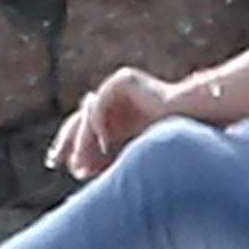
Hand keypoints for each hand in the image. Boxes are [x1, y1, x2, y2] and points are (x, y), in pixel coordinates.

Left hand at [45, 66, 177, 180]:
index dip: (68, 145)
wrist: (193, 117)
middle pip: (79, 119)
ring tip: (80, 161)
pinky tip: (105, 144)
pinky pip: (101, 102)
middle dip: (67, 143)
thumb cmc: (168, 137)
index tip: (56, 163)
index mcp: (113, 114)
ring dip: (83, 140)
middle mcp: (111, 99)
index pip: (83, 128)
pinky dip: (99, 124)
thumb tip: (75, 168)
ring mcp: (115, 87)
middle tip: (56, 161)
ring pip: (88, 114)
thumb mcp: (128, 152)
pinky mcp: (122, 79)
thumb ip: (103, 158)